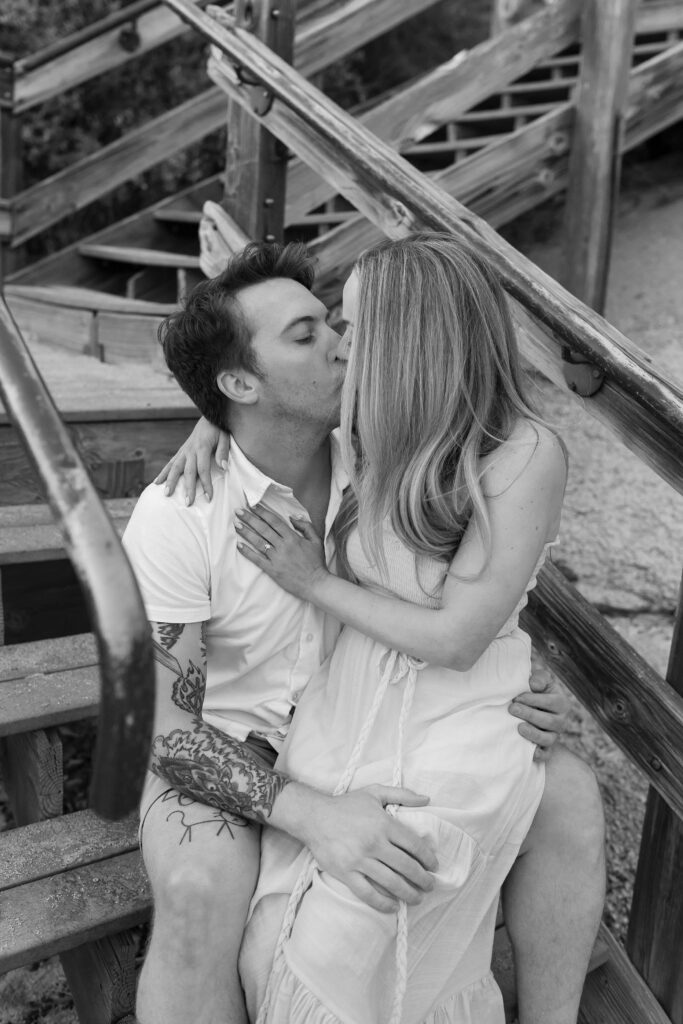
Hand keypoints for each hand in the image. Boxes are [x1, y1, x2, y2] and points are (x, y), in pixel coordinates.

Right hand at [154, 417, 229, 503]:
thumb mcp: (225, 437)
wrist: (208, 416)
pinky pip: (170, 464)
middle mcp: (190, 450)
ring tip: (166, 494)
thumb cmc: (218, 429)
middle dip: (187, 488)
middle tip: (187, 503)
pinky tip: (156, 483)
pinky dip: (162, 473)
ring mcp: (183, 451)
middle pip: (188, 471)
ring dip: (169, 481)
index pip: (203, 469)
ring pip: (174, 468)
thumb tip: (224, 467)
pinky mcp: (180, 452)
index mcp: (202, 448)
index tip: (209, 497)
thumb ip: (223, 452)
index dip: (206, 484)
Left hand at [235, 502, 327, 598]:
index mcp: (293, 538)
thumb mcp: (316, 541)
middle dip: (250, 518)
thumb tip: (293, 517)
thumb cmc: (316, 562)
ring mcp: (277, 558)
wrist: (316, 584)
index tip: (253, 505)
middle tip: (238, 511)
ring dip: (246, 532)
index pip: (274, 521)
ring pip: (258, 542)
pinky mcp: (272, 570)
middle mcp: (283, 546)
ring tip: (236, 524)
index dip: (262, 512)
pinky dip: (247, 553)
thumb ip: (305, 526)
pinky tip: (239, 546)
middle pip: (263, 529)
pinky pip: (257, 560)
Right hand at [274, 783, 438, 912]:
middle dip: (423, 880)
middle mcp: (374, 843)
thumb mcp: (374, 792)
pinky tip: (394, 906)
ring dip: (409, 894)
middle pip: (407, 867)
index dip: (428, 858)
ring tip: (417, 898)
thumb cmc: (346, 805)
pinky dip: (383, 903)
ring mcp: (359, 860)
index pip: (414, 845)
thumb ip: (402, 794)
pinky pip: (368, 893)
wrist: (313, 816)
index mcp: (384, 823)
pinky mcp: (346, 873)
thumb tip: (427, 799)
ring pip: (391, 883)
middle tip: (430, 886)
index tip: (434, 867)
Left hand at [508, 673, 569, 761]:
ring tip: (518, 727)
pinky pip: (546, 755)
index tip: (517, 697)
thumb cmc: (535, 689)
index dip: (534, 700)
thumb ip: (539, 677)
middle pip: (550, 721)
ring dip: (533, 734)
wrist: (531, 704)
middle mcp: (561, 720)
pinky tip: (529, 752)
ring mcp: (554, 735)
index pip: (552, 702)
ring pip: (548, 739)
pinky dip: (539, 755)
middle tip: (512, 709)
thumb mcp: (539, 679)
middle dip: (530, 715)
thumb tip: (534, 684)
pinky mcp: (547, 747)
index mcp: (561, 702)